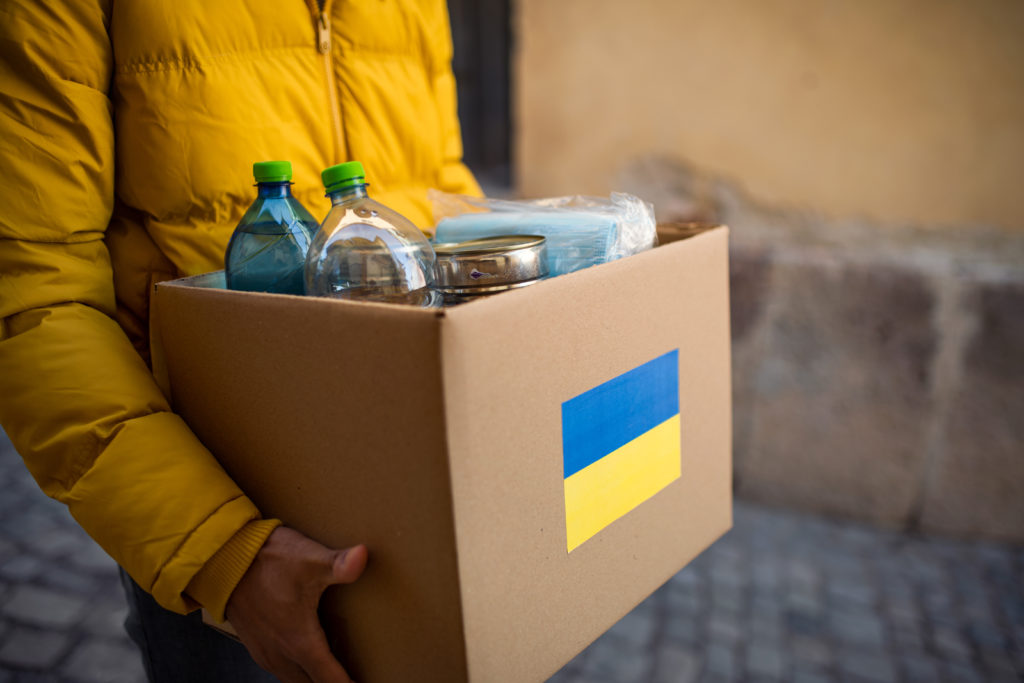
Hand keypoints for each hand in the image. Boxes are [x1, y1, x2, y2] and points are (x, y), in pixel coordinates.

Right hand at [225, 526, 367, 681]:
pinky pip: (281, 670)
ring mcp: (266, 652)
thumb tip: (362, 556)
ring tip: (330, 674)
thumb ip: (338, 563)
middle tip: (352, 678)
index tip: (367, 682)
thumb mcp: (309, 559)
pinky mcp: (255, 644)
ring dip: (314, 680)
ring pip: (296, 680)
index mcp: (300, 642)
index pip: (331, 679)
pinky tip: (305, 661)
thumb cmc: (267, 561)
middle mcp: (282, 654)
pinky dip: (298, 673)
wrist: (222, 559)